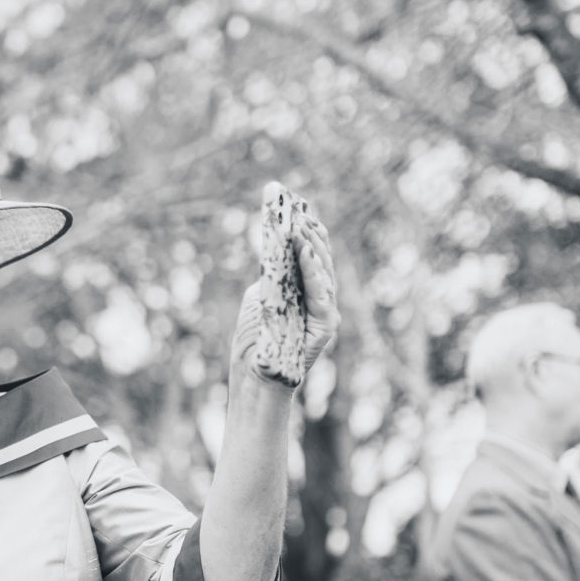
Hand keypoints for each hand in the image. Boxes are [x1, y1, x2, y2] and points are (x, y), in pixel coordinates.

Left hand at [231, 211, 338, 386]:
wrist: (254, 376)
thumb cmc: (256, 339)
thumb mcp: (261, 297)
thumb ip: (273, 275)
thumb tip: (275, 249)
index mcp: (305, 289)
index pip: (310, 252)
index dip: (305, 227)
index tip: (294, 203)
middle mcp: (320, 298)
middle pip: (321, 257)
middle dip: (310, 230)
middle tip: (297, 209)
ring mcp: (325, 311)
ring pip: (325, 271)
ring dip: (313, 246)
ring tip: (301, 225)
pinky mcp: (325, 326)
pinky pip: (323, 294)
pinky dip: (316, 272)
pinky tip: (307, 252)